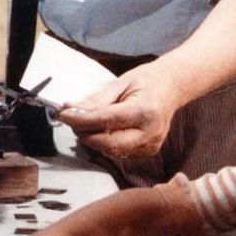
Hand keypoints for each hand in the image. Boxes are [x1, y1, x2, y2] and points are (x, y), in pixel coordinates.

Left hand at [57, 65, 181, 157]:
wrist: (171, 88)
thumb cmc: (146, 81)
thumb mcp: (119, 83)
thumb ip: (96, 100)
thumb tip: (71, 110)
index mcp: (145, 111)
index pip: (106, 120)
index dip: (81, 120)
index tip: (64, 114)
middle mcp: (151, 132)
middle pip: (109, 144)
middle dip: (86, 134)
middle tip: (74, 121)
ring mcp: (151, 145)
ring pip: (112, 151)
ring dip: (94, 140)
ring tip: (88, 123)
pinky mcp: (148, 152)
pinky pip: (120, 153)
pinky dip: (106, 143)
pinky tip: (105, 130)